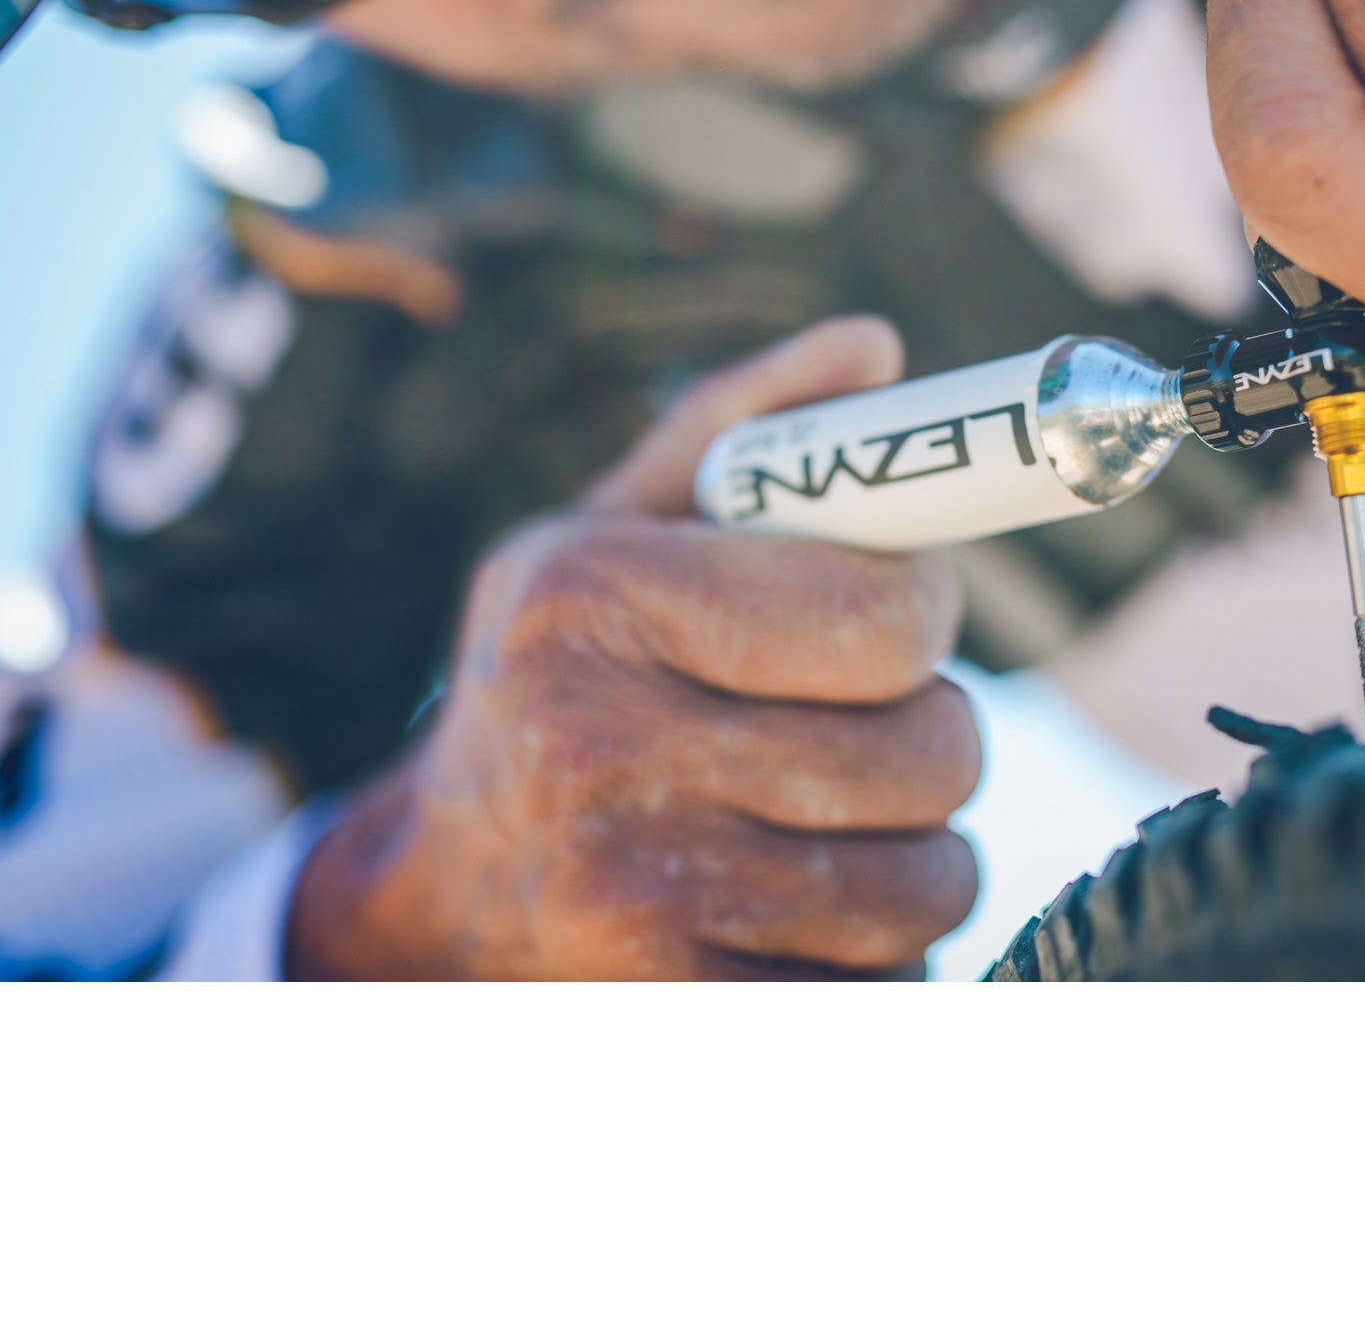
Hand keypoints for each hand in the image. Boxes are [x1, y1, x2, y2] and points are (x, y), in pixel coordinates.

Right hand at [286, 318, 979, 978]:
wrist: (434, 893)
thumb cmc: (553, 680)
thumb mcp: (610, 530)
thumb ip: (745, 427)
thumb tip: (876, 345)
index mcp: (591, 602)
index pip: (887, 616)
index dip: (923, 612)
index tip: (895, 616)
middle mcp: (599, 753)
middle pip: (931, 753)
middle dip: (930, 734)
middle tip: (867, 724)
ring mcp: (632, 906)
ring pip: (926, 885)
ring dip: (915, 854)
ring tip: (829, 820)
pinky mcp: (673, 1020)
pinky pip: (883, 994)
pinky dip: (875, 959)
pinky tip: (795, 913)